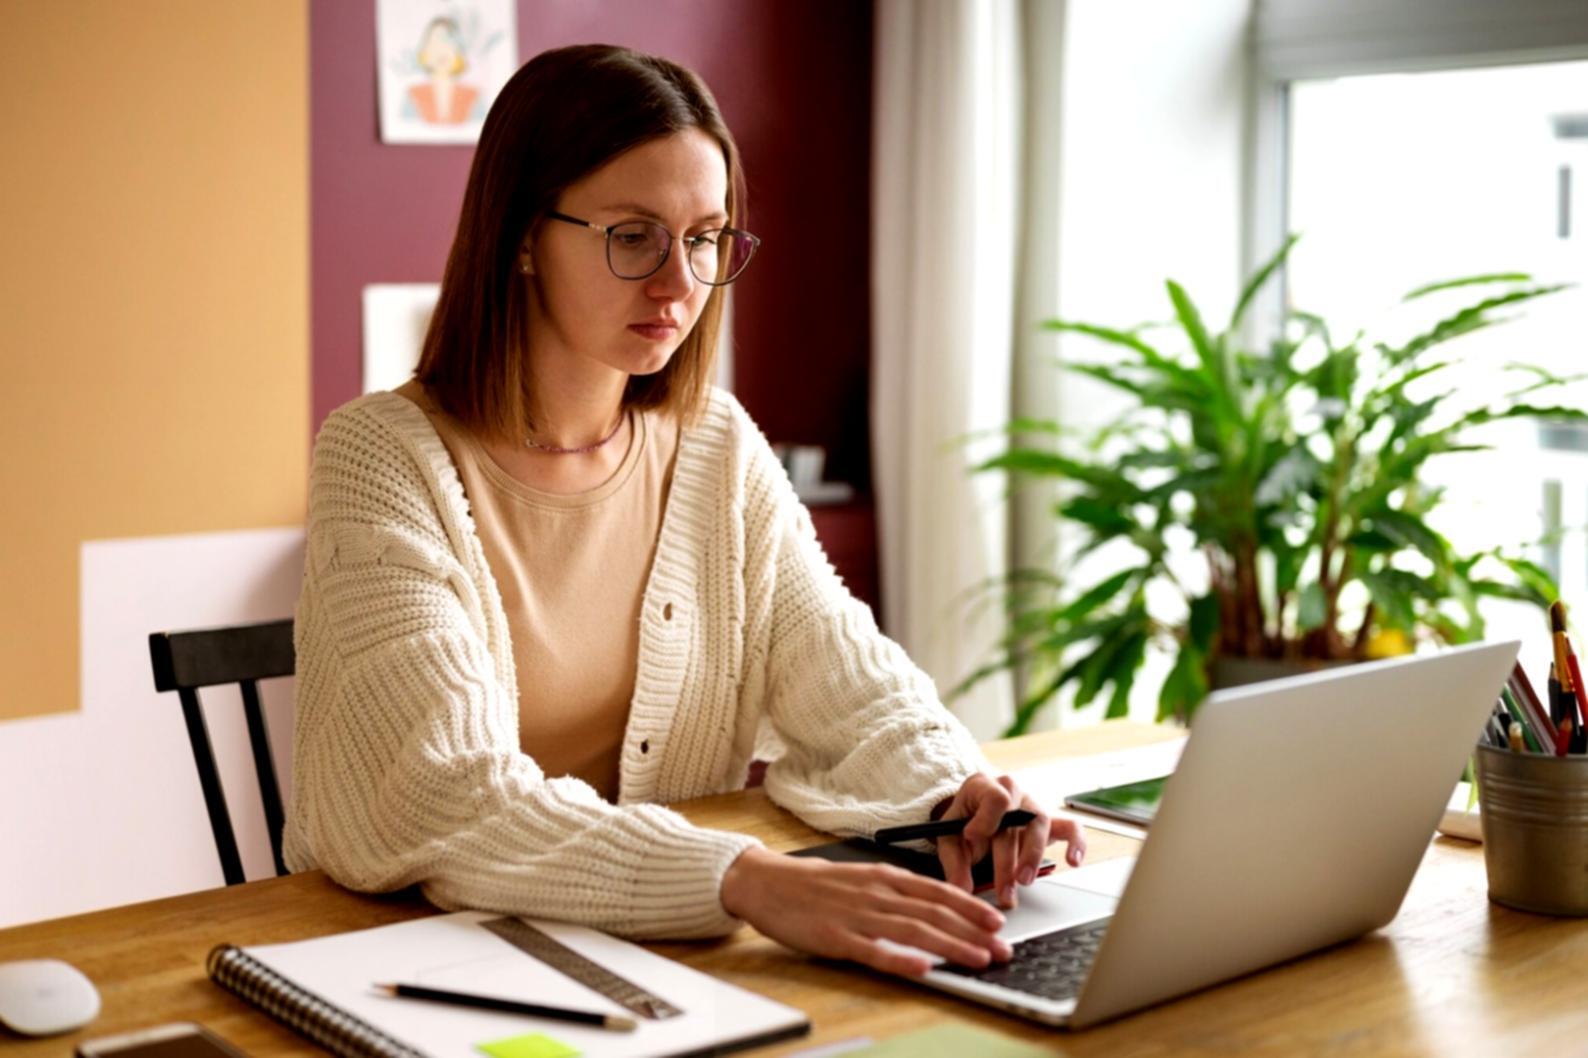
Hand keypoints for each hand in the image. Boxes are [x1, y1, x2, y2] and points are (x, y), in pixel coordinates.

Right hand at [719, 846, 1012, 976]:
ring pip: (913, 930)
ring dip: (951, 945)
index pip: (937, 891)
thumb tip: (933, 907)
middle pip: (934, 913)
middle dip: (973, 932)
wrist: (767, 882)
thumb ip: (895, 891)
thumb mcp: (862, 878)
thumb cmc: (816, 884)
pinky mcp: (836, 937)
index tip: (997, 921)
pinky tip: (922, 968)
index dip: (971, 907)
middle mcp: (877, 893)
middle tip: (1003, 949)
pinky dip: (900, 959)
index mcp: (884, 876)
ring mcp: (857, 915)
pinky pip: (873, 950)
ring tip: (979, 959)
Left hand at [934, 773, 1085, 908]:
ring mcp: (1032, 806)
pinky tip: (1073, 862)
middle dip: (1008, 858)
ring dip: (1033, 855)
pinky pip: (1071, 827)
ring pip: (1040, 824)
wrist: (973, 818)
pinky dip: (1076, 843)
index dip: (986, 819)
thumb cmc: (962, 824)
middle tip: (1003, 887)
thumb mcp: (949, 839)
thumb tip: (962, 890)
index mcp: (983, 787)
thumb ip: (954, 863)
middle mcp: (1011, 792)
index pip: (995, 797)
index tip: (972, 838)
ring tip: (1024, 881)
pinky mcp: (1049, 822)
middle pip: (1017, 819)